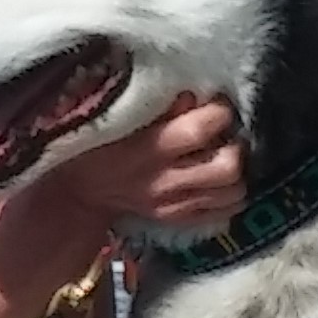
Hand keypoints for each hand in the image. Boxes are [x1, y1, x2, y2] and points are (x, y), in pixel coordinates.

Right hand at [50, 93, 245, 235]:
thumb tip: (196, 97)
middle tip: (225, 136)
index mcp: (150, 149)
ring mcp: (176, 205)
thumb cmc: (99, 147)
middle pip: (228, 167)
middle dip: (235, 146)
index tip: (218, 104)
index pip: (201, 130)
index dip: (219, 112)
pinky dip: (230, 195)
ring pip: (233, 192)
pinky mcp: (181, 220)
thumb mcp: (120, 121)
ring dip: (237, 173)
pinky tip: (220, 181)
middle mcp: (167, 181)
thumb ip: (161, 109)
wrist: (80, 194)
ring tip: (223, 157)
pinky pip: (224, 212)